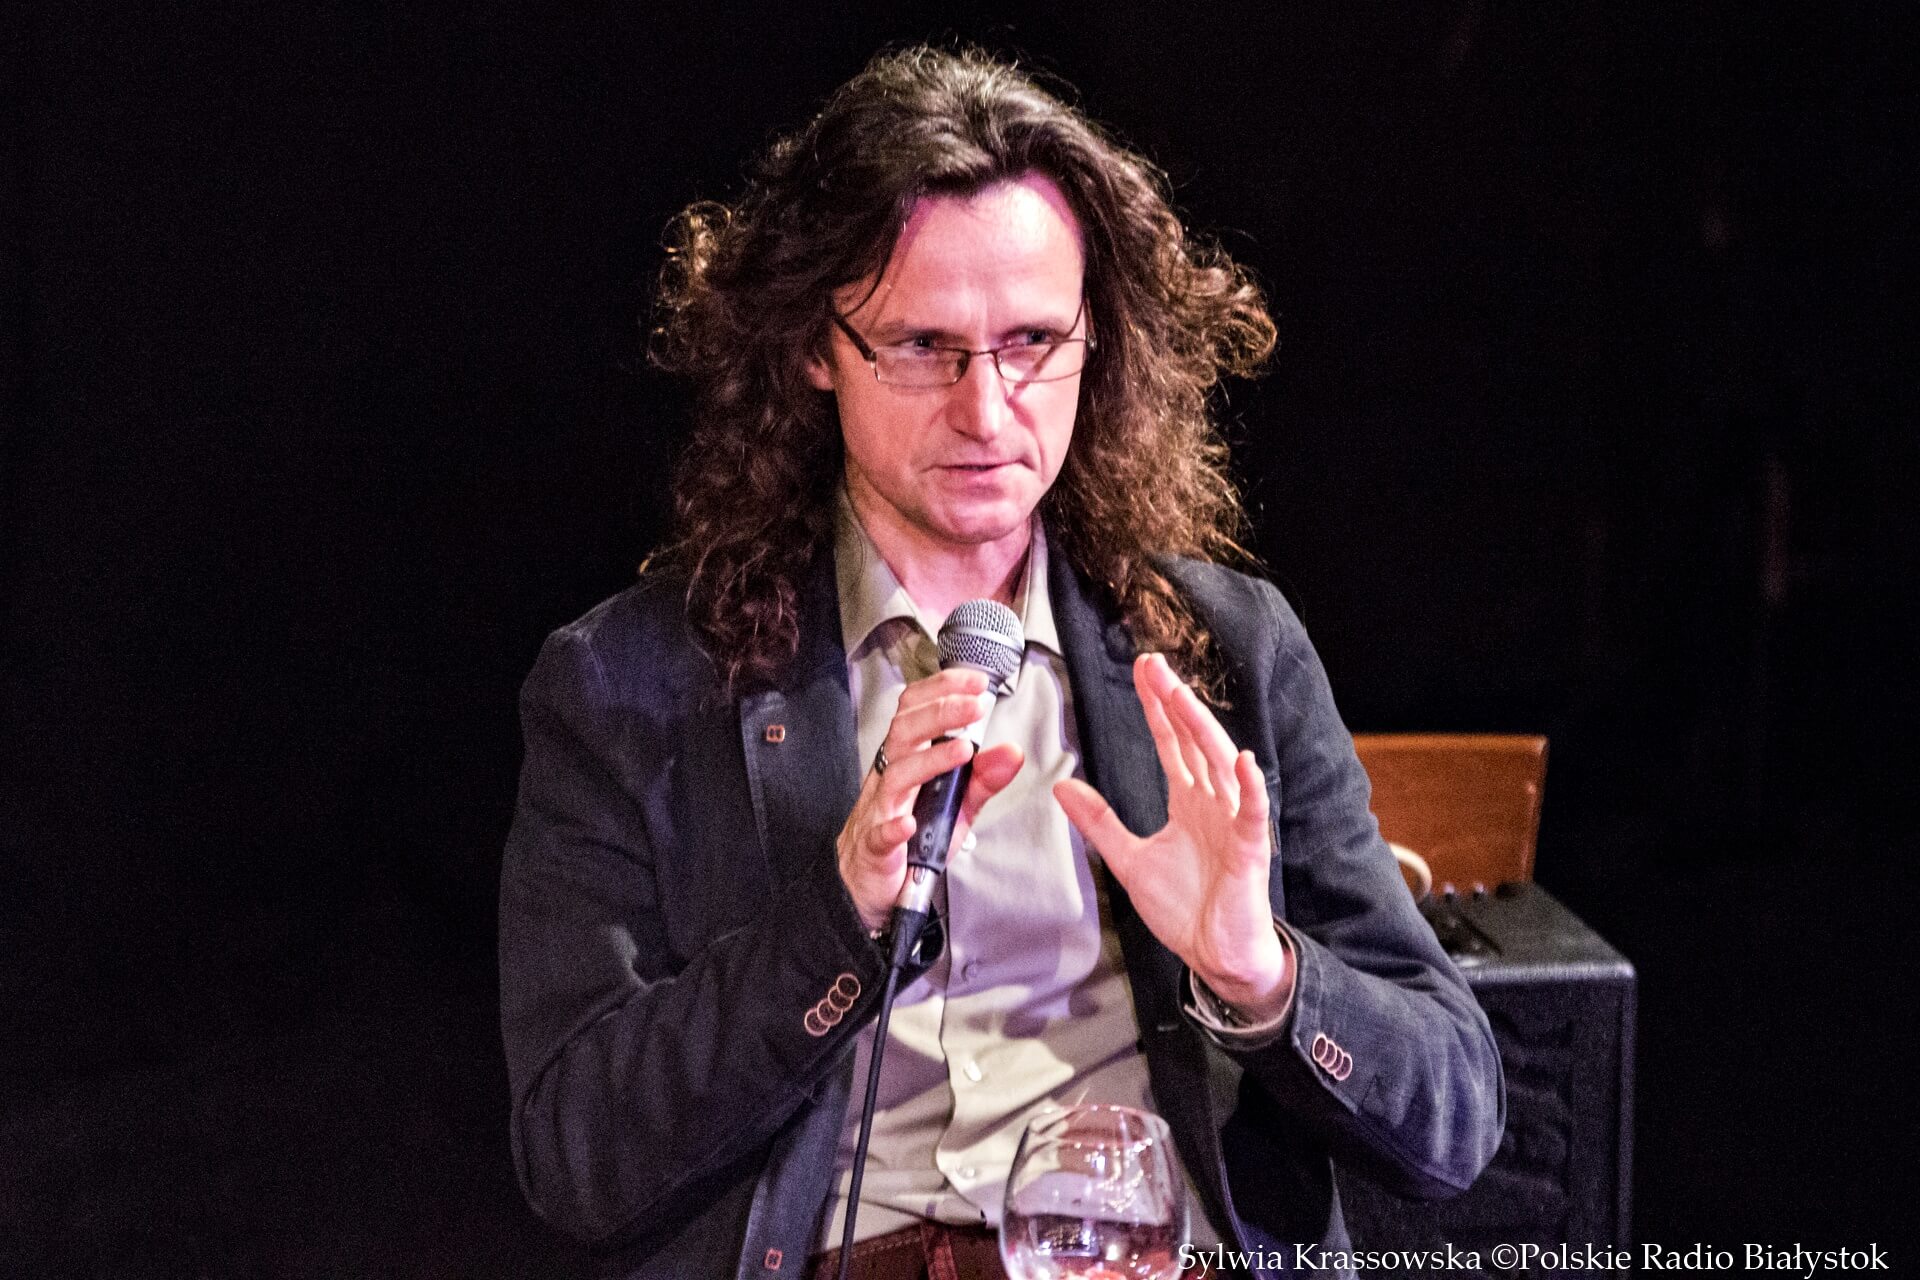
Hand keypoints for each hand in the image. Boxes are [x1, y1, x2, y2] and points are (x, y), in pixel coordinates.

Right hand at [837, 668, 1024, 931]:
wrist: (869, 888)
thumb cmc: (908, 841)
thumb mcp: (953, 807)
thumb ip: (982, 780)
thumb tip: (1011, 750)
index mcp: (906, 761)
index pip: (915, 710)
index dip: (942, 689)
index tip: (975, 682)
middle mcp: (889, 779)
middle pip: (904, 732)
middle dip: (940, 712)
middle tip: (975, 705)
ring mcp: (879, 812)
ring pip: (896, 775)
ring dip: (930, 760)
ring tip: (963, 751)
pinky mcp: (875, 849)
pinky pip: (880, 835)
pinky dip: (894, 827)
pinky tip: (910, 822)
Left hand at [1053, 653, 1290, 1015]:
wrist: (1216, 955)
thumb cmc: (1186, 908)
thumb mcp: (1129, 859)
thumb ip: (1100, 822)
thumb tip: (1064, 785)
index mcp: (1189, 802)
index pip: (1172, 744)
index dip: (1157, 708)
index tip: (1144, 672)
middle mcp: (1214, 803)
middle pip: (1195, 741)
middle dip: (1175, 702)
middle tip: (1154, 666)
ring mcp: (1234, 823)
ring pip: (1221, 766)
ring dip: (1203, 729)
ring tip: (1183, 696)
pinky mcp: (1250, 851)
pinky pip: (1253, 813)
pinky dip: (1250, 788)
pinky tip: (1243, 761)